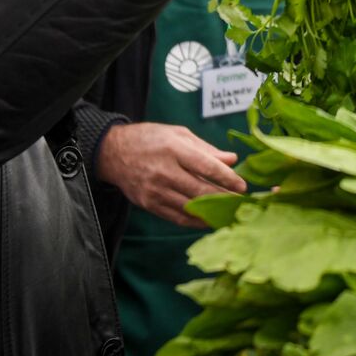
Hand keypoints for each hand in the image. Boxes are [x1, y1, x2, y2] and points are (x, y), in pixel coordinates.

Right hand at [96, 122, 246, 227]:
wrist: (113, 153)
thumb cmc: (150, 139)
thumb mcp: (178, 134)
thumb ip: (206, 149)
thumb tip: (232, 160)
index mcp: (173, 149)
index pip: (206, 166)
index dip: (227, 178)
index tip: (242, 186)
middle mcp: (164, 171)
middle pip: (200, 190)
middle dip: (224, 198)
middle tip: (242, 203)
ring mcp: (155, 190)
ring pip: (190, 207)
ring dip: (213, 212)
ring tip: (230, 213)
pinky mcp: (149, 204)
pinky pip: (177, 217)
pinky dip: (195, 221)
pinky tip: (209, 220)